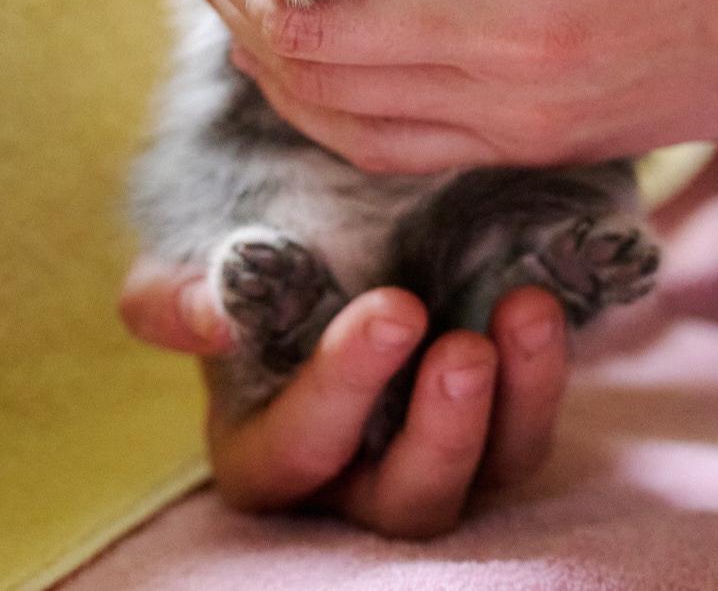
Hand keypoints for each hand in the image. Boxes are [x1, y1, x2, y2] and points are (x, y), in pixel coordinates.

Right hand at [120, 261, 566, 535]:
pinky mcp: (495, 427)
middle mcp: (355, 477)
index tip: (393, 310)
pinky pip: (529, 428)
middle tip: (464, 350)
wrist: (329, 223)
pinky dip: (543, 374)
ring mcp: (434, 456)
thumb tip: (207, 318)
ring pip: (486, 474)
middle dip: (440, 431)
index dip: (343, 392)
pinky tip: (543, 304)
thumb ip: (168, 297)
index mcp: (266, 452)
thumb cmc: (248, 259)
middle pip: (404, 501)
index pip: (298, 453)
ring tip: (526, 313)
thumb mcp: (189, 269)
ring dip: (514, 403)